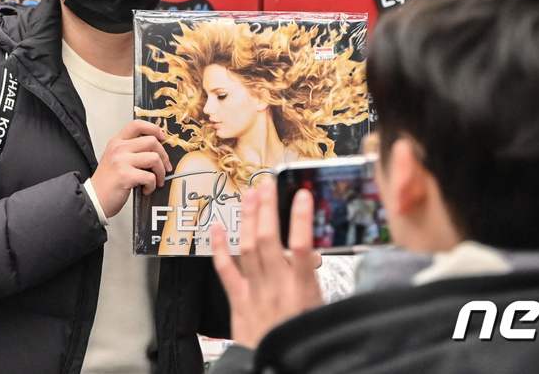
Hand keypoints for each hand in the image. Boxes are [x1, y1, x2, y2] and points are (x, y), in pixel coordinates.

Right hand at [90, 119, 167, 217]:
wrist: (94, 199)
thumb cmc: (107, 182)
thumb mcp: (115, 158)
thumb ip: (131, 150)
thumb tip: (156, 149)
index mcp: (116, 142)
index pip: (137, 125)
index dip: (153, 129)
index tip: (162, 137)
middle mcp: (118, 148)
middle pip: (151, 141)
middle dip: (164, 156)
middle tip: (164, 167)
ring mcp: (121, 161)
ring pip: (154, 158)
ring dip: (160, 172)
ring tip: (156, 181)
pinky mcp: (125, 175)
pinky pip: (150, 176)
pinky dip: (152, 185)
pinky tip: (146, 189)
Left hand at [210, 179, 323, 347]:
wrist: (277, 370)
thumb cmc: (303, 339)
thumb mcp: (321, 311)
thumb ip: (315, 281)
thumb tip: (312, 255)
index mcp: (302, 291)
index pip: (303, 246)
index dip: (302, 218)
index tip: (303, 195)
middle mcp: (276, 287)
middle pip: (268, 239)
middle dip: (267, 207)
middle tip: (267, 183)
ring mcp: (254, 293)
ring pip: (247, 247)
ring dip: (248, 218)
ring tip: (249, 194)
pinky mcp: (238, 302)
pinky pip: (225, 270)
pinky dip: (219, 247)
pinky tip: (217, 227)